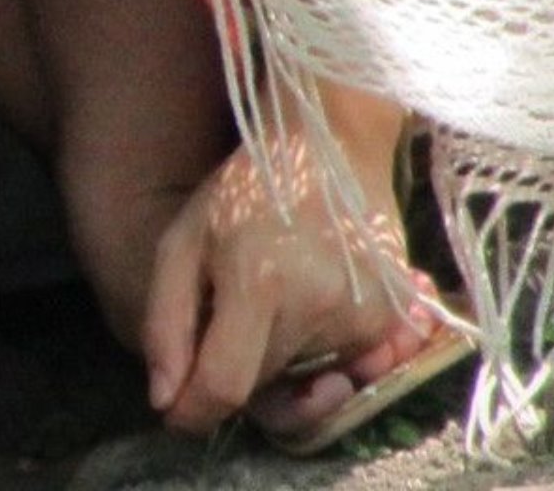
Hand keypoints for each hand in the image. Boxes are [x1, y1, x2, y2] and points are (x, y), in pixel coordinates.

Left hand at [142, 88, 415, 436]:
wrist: (330, 142)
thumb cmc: (244, 187)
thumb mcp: (183, 237)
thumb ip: (166, 321)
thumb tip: (163, 401)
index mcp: (258, 281)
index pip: (225, 386)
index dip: (193, 411)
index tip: (175, 410)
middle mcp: (317, 305)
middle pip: (263, 385)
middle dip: (235, 368)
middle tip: (229, 314)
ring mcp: (361, 314)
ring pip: (303, 379)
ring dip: (278, 356)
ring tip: (273, 291)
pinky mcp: (391, 318)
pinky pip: (342, 364)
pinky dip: (318, 346)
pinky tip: (307, 295)